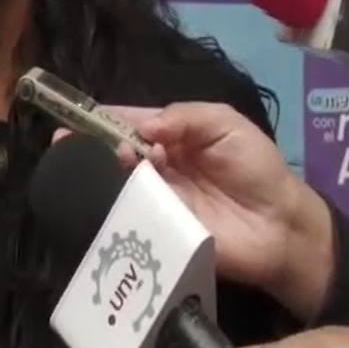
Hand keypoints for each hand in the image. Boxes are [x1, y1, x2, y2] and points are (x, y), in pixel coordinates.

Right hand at [66, 102, 334, 321]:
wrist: (281, 227)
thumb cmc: (256, 168)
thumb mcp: (225, 124)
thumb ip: (184, 117)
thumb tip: (140, 127)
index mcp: (172, 135)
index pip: (129, 122)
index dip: (101, 118)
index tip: (72, 116)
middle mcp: (157, 166)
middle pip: (114, 152)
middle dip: (91, 145)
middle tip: (67, 143)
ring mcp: (154, 200)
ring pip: (116, 183)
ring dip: (103, 172)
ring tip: (97, 164)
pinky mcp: (157, 231)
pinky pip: (128, 216)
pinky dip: (113, 206)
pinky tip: (105, 196)